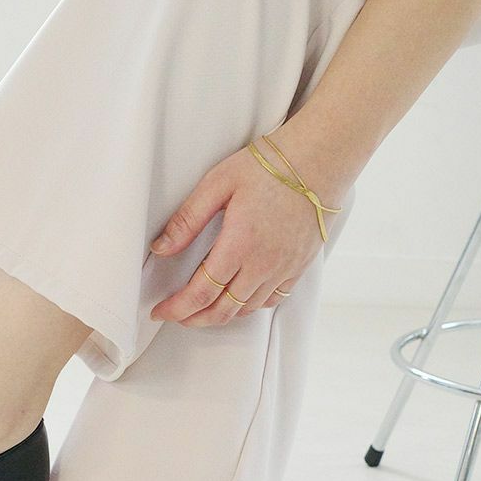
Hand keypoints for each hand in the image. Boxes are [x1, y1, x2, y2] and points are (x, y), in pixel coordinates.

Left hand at [148, 117, 353, 326]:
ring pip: (246, 308)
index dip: (177, 308)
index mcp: (239, 245)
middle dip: (194, 319)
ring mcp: (284, 269)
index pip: (201, 294)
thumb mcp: (218, 184)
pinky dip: (250, 306)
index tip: (161, 311)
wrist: (318, 161)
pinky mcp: (299, 266)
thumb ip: (187, 220)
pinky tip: (239, 299)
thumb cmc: (270, 166)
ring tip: (202, 309)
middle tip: (176, 316)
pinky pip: (271, 300)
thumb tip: (162, 247)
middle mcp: (263, 264)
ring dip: (221, 315)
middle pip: (223, 310)